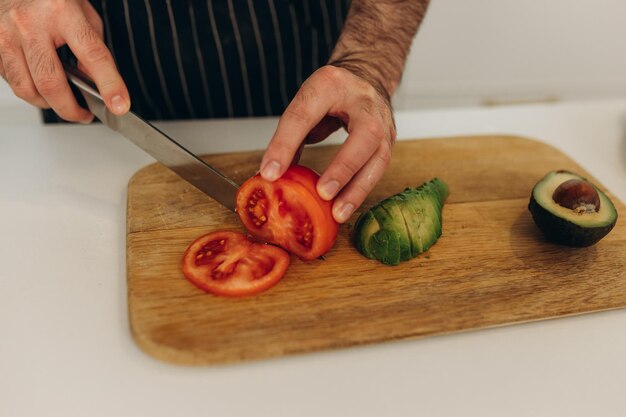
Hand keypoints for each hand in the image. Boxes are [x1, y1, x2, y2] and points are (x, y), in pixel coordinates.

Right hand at [0, 0, 128, 121]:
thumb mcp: (83, 14)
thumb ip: (92, 49)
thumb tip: (96, 84)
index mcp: (61, 11)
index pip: (92, 55)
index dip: (109, 84)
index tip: (119, 105)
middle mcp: (29, 23)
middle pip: (51, 83)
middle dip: (71, 109)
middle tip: (85, 115)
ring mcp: (6, 35)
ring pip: (27, 89)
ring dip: (49, 105)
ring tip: (65, 104)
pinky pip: (12, 82)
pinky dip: (31, 92)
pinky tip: (42, 87)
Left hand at [260, 65, 395, 222]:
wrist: (367, 77)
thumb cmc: (333, 93)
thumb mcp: (306, 102)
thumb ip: (291, 134)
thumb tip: (274, 174)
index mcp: (331, 84)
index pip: (305, 114)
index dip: (285, 144)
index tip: (269, 173)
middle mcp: (365, 101)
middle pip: (364, 134)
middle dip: (344, 167)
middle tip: (323, 193)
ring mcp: (383, 121)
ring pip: (379, 157)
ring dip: (357, 189)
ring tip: (337, 213)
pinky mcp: (389, 140)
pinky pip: (378, 169)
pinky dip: (361, 190)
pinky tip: (345, 207)